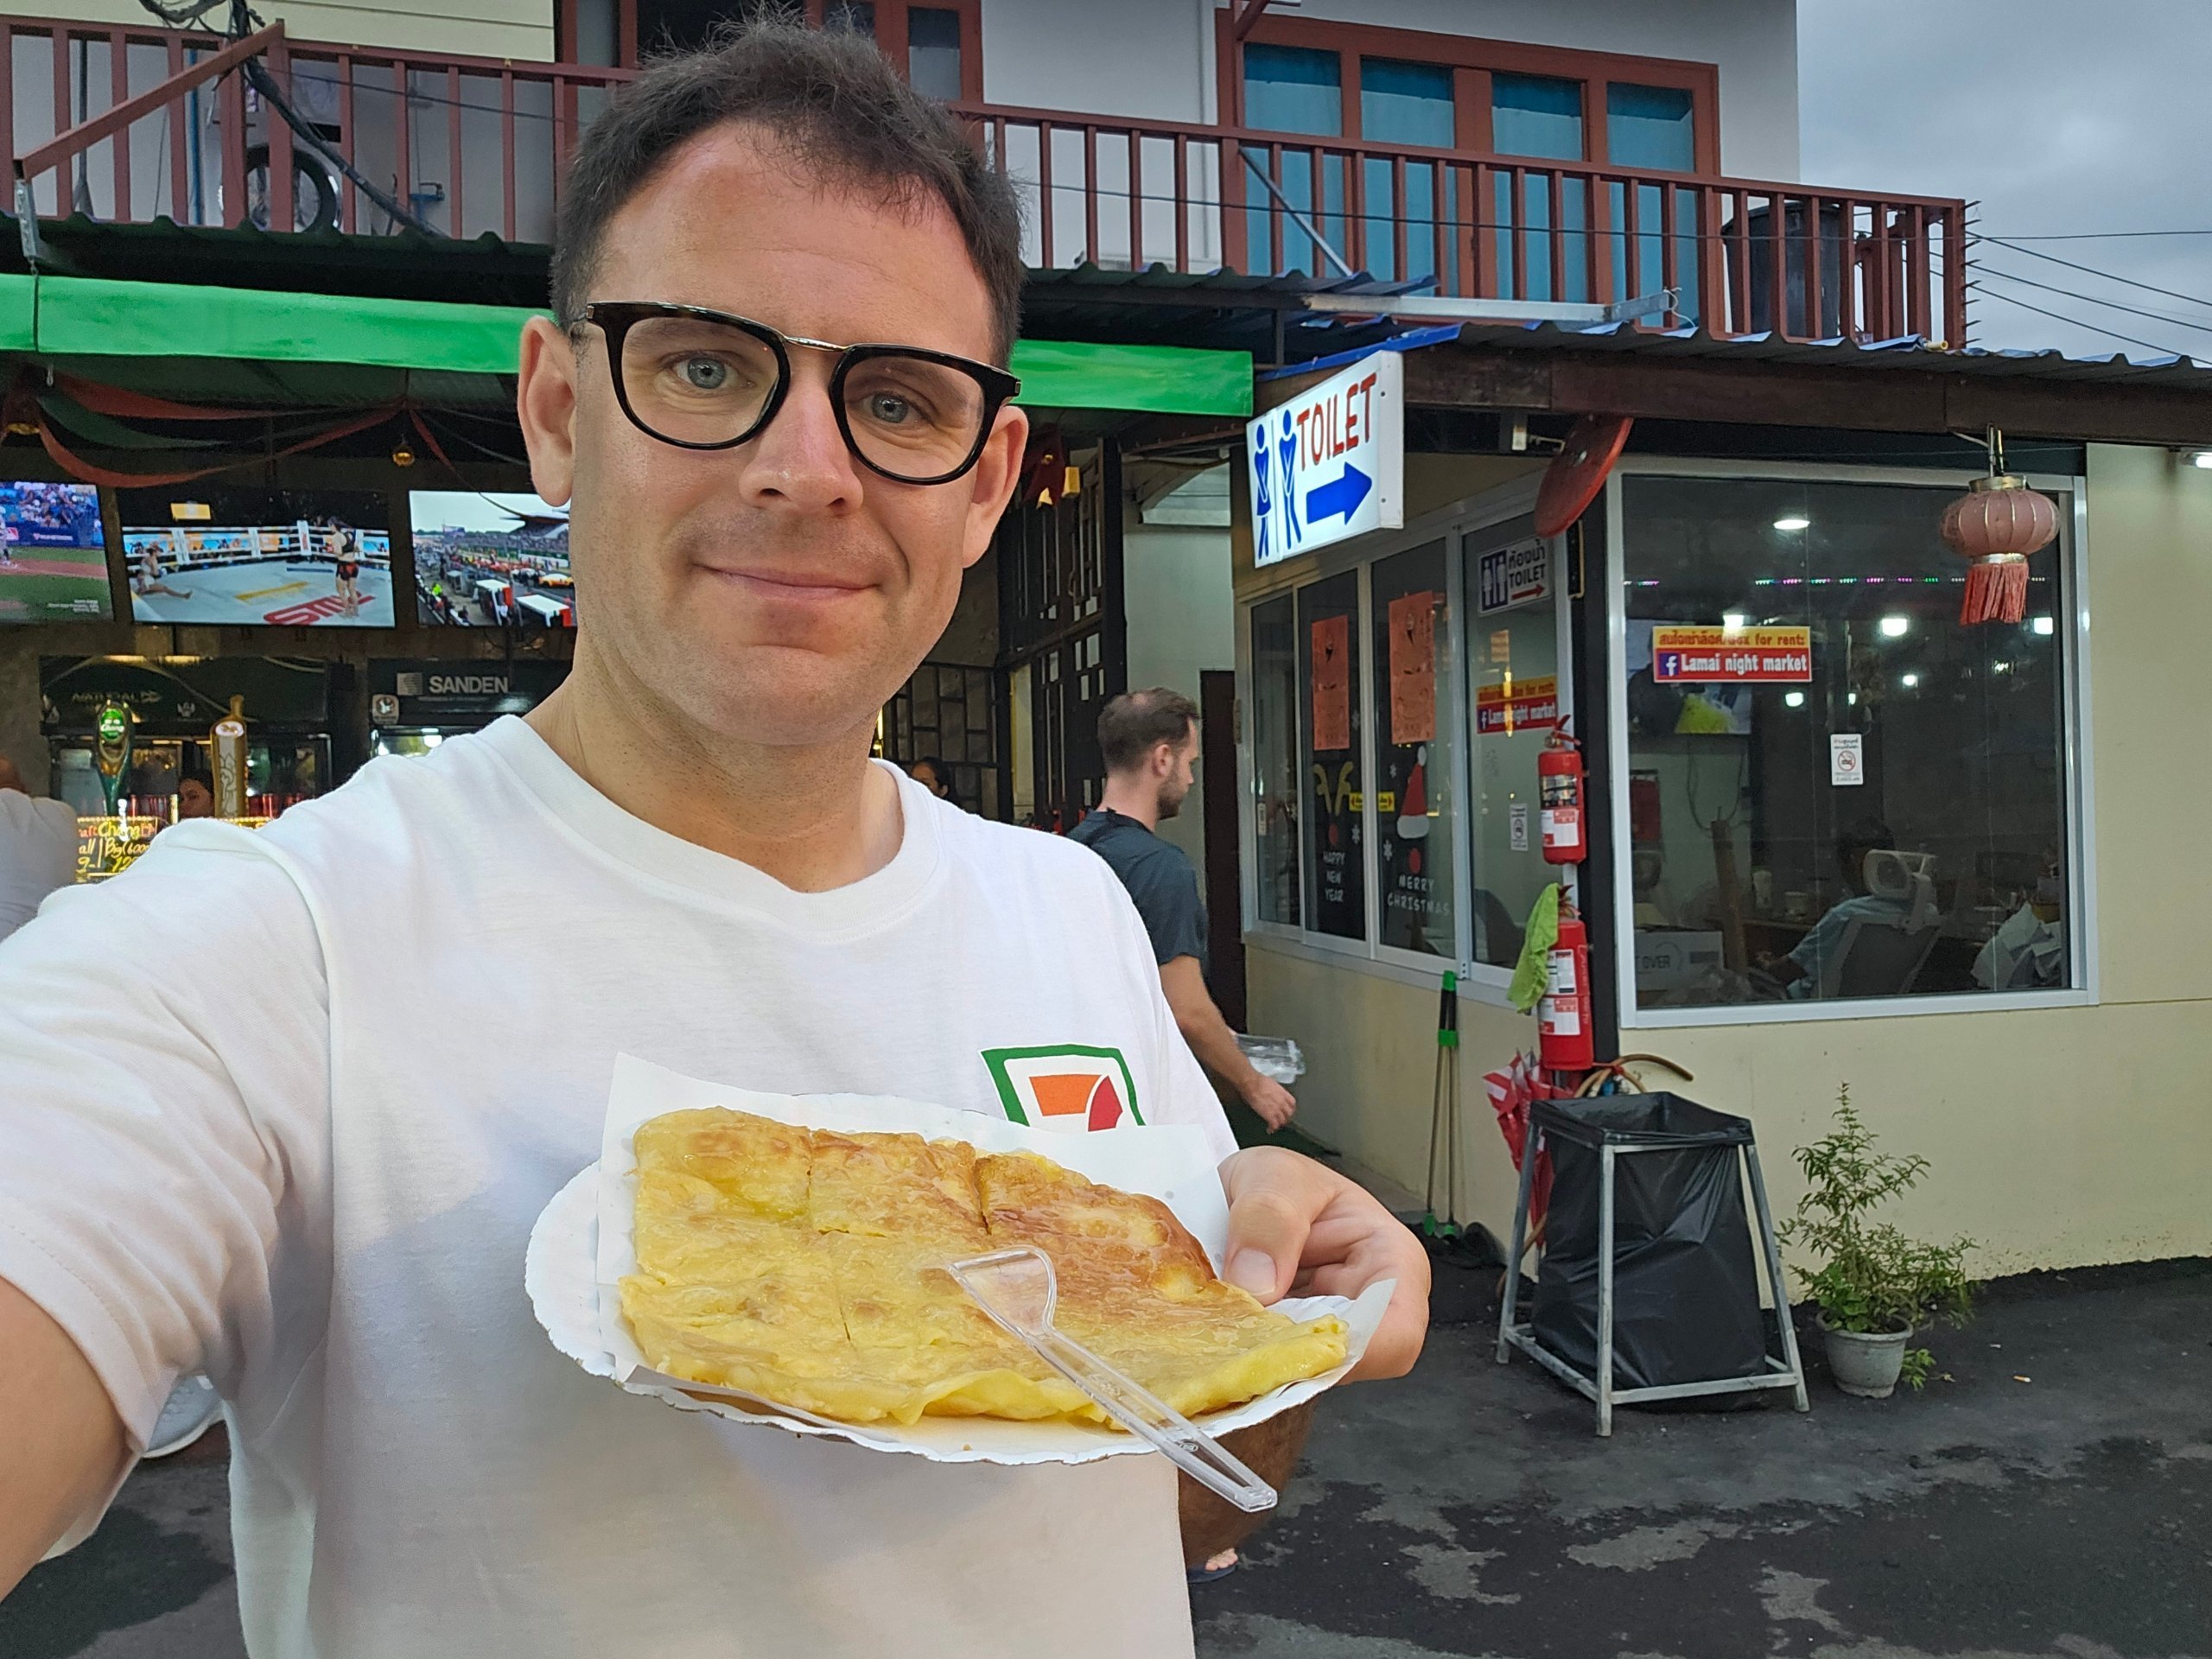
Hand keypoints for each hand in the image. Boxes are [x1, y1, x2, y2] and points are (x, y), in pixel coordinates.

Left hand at [1219, 1146, 1428, 1380]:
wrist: (1237, 1191)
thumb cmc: (1276, 1180)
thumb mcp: (1274, 1174)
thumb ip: (1270, 1216)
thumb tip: (1259, 1286)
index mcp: (1391, 1261)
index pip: (1398, 1333)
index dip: (1351, 1351)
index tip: (1287, 1345)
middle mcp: (1366, 1310)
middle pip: (1343, 1364)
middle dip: (1287, 1358)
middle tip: (1228, 1336)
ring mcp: (1322, 1334)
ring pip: (1300, 1374)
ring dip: (1253, 1359)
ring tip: (1211, 1327)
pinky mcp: (1285, 1349)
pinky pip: (1267, 1370)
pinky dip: (1237, 1356)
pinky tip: (1209, 1333)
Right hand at [1241, 1074, 1296, 1131]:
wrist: (1251, 1083)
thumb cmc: (1258, 1081)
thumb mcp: (1271, 1083)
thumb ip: (1275, 1091)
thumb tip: (1272, 1093)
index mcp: (1283, 1093)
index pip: (1292, 1103)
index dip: (1290, 1108)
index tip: (1287, 1110)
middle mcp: (1282, 1101)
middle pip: (1289, 1113)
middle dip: (1286, 1117)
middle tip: (1282, 1120)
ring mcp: (1276, 1109)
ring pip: (1283, 1120)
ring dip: (1279, 1124)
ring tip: (1275, 1125)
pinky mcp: (1269, 1114)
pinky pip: (1274, 1124)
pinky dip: (1272, 1128)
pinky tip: (1269, 1129)